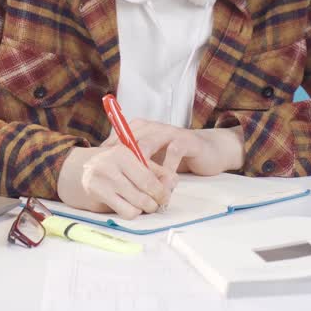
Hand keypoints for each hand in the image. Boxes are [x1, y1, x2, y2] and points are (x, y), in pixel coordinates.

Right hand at [56, 145, 178, 219]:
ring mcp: (102, 179)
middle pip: (146, 191)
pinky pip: (125, 212)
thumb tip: (173, 182)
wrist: (80, 170)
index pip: (151, 177)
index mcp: (125, 152)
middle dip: (156, 201)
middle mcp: (112, 163)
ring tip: (143, 204)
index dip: (162, 191)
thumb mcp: (133, 162)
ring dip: (144, 208)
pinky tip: (129, 206)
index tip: (165, 197)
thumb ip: (155, 170)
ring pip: (137, 204)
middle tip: (156, 204)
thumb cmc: (113, 167)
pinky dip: (132, 212)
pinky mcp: (96, 193)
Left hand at [104, 119, 244, 175]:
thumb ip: (136, 161)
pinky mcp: (186, 140)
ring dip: (143, 166)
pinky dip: (167, 168)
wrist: (209, 151)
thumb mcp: (153, 157)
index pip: (119, 136)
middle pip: (131, 139)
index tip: (101, 168)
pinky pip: (173, 151)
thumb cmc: (177, 156)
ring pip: (149, 144)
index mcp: (143, 128)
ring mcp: (170, 132)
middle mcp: (154, 127)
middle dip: (121, 159)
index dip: (109, 151)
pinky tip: (165, 183)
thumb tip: (110, 172)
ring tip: (138, 184)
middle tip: (115, 177)